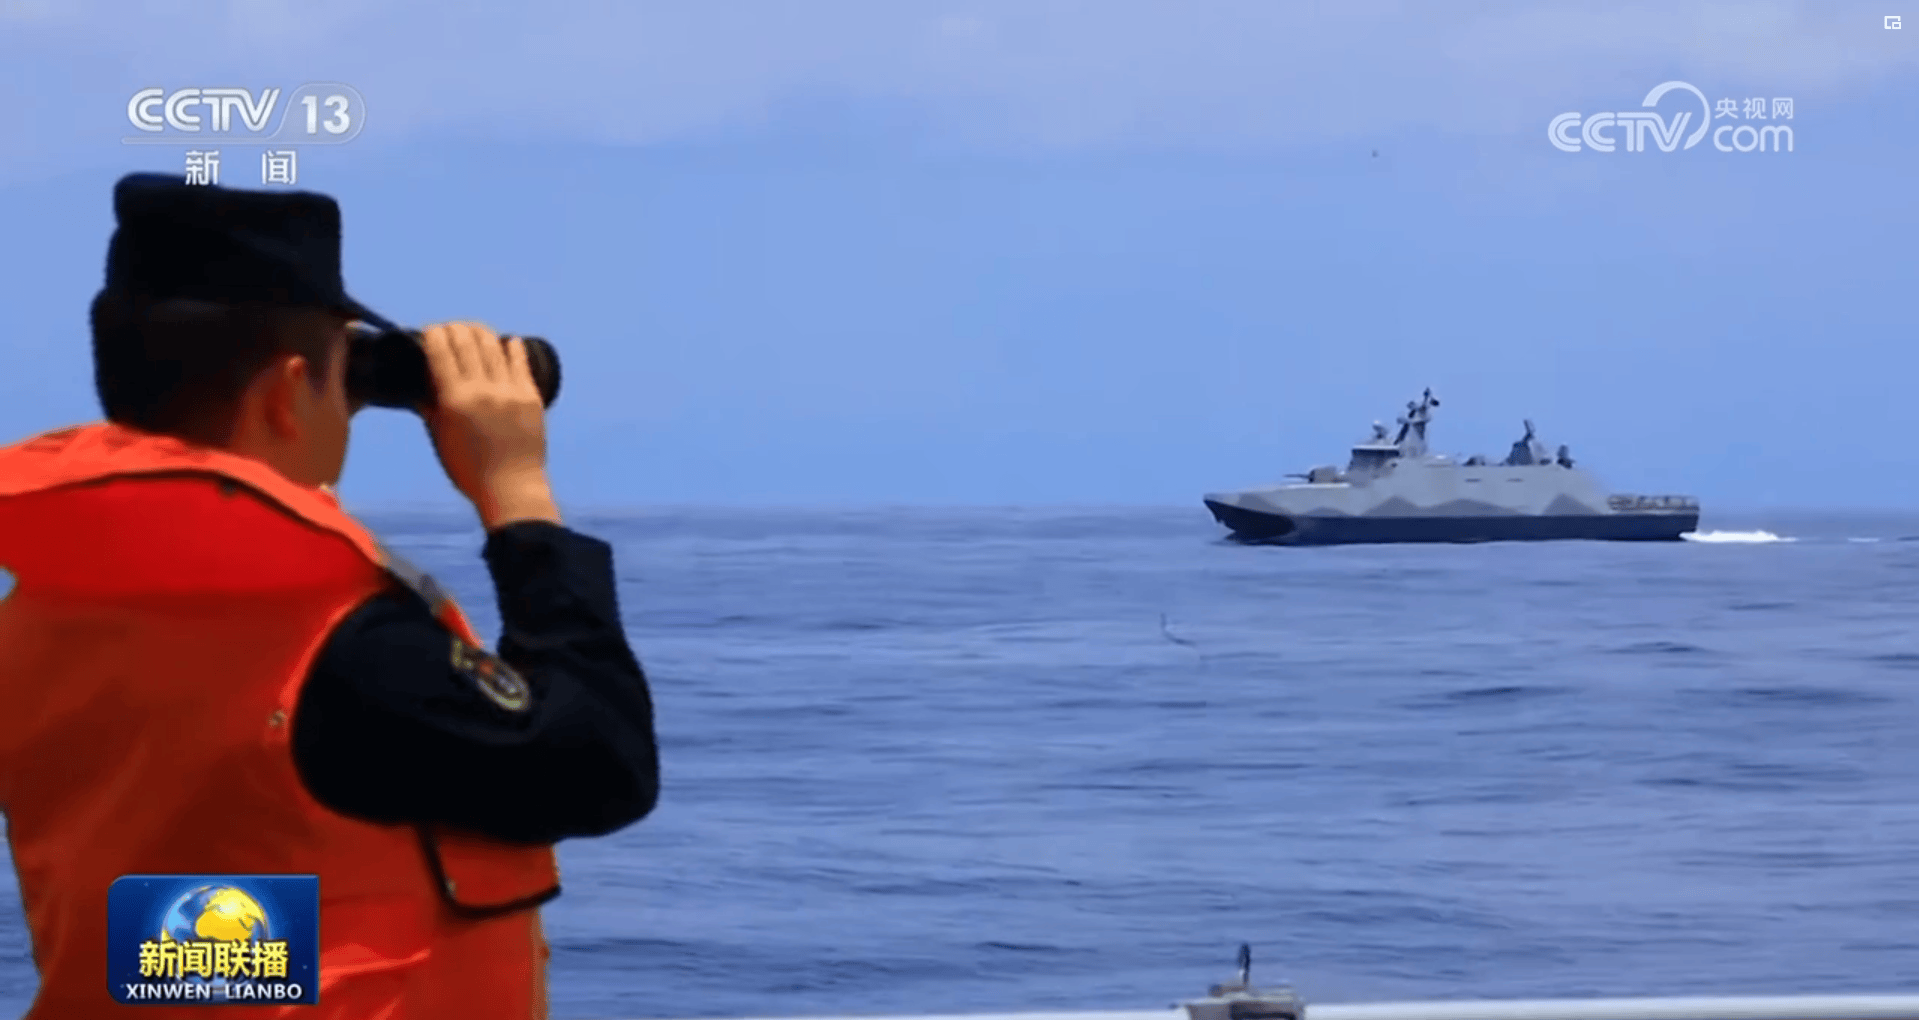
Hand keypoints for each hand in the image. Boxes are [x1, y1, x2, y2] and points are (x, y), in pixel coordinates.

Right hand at [417, 321, 563, 529]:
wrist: (511, 487)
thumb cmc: (468, 468)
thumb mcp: (439, 436)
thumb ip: (429, 405)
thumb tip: (419, 381)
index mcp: (455, 399)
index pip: (441, 350)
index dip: (433, 334)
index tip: (430, 332)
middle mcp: (483, 389)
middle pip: (467, 340)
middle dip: (454, 328)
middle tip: (450, 330)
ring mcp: (510, 391)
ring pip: (493, 345)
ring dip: (480, 332)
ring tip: (474, 332)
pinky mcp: (531, 396)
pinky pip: (520, 361)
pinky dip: (511, 347)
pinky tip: (507, 342)